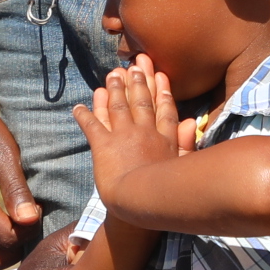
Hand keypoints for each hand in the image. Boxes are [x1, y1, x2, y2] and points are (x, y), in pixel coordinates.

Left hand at [70, 56, 191, 200]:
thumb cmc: (166, 193)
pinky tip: (78, 107)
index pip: (163, 110)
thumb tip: (191, 121)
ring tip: (111, 75)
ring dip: (114, 89)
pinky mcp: (103, 145)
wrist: (140, 203)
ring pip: (118, 106)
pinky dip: (83, 115)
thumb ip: (186, 142)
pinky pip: (92, 125)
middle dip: (137, 82)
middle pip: (140, 102)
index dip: (161, 91)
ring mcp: (123, 136)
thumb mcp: (183, 165)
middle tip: (134, 66)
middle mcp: (144, 132)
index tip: (159, 75)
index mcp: (164, 139)